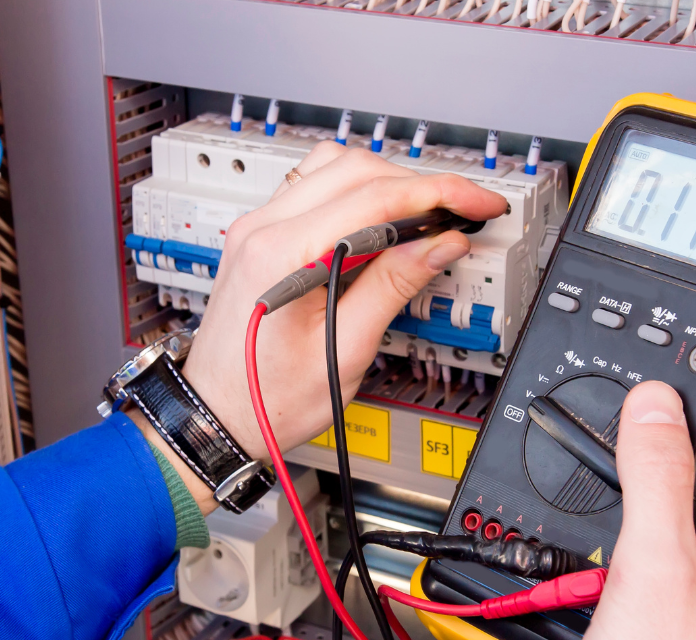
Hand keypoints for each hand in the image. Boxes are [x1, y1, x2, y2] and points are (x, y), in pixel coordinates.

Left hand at [137, 143, 507, 510]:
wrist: (217, 415)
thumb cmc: (268, 399)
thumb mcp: (346, 350)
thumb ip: (394, 287)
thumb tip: (439, 245)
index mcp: (283, 255)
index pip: (375, 196)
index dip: (438, 194)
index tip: (477, 203)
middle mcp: (263, 229)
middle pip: (356, 169)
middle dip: (419, 185)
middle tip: (461, 213)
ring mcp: (256, 227)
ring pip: (334, 167)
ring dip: (386, 182)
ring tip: (425, 218)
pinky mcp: (259, 236)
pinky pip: (313, 188)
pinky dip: (355, 193)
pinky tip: (381, 223)